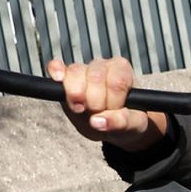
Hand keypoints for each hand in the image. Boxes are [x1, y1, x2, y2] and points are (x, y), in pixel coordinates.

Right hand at [47, 57, 167, 151]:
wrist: (114, 125)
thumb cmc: (127, 119)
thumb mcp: (134, 124)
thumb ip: (121, 122)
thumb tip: (96, 121)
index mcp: (123, 71)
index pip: (116, 82)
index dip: (113, 102)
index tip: (113, 112)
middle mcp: (103, 66)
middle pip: (95, 77)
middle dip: (95, 103)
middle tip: (99, 113)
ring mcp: (82, 70)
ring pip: (75, 73)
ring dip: (76, 96)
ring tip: (82, 109)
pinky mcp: (65, 78)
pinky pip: (57, 67)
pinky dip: (56, 71)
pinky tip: (58, 78)